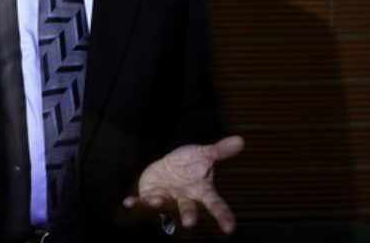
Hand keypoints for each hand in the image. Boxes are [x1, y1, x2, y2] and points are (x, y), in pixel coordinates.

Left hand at [123, 135, 243, 233]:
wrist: (169, 165)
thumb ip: (220, 150)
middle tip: (190, 222)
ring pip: (165, 207)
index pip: (215, 205)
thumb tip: (241, 140)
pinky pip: (143, 203)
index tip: (230, 228)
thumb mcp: (204, 154)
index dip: (223, 216)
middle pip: (188, 209)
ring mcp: (168, 200)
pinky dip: (136, 204)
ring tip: (157, 200)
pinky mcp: (151, 197)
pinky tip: (128, 202)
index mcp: (202, 192)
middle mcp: (185, 200)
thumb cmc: (190, 163)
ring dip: (160, 206)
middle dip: (188, 215)